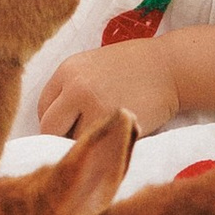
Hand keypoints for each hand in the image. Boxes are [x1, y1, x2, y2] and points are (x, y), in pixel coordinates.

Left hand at [38, 38, 182, 137]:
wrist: (171, 68)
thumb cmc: (136, 67)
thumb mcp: (94, 67)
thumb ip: (72, 89)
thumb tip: (56, 124)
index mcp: (67, 69)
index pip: (43, 106)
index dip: (56, 121)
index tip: (71, 127)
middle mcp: (74, 85)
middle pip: (49, 126)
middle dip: (63, 136)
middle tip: (85, 137)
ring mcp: (91, 104)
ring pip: (71, 140)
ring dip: (85, 143)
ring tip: (106, 134)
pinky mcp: (110, 122)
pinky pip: (94, 146)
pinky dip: (102, 147)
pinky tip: (115, 137)